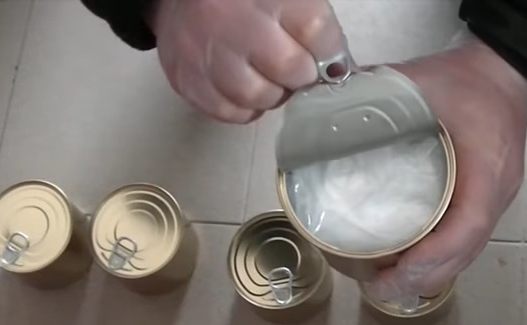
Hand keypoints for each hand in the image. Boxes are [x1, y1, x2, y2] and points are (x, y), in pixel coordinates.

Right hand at [148, 0, 348, 122]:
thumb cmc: (244, 1)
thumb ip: (312, 25)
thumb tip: (341, 68)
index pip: (315, 29)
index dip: (330, 52)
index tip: (330, 59)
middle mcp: (231, 18)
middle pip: (289, 68)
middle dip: (300, 75)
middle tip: (295, 68)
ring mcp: (205, 50)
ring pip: (258, 96)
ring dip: (272, 94)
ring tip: (267, 76)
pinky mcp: (185, 77)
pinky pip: (228, 112)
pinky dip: (244, 107)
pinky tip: (244, 86)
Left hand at [368, 40, 526, 301]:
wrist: (505, 72)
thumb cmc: (465, 79)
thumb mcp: (421, 81)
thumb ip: (373, 92)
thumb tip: (323, 113)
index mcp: (486, 168)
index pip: (467, 227)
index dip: (433, 256)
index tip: (395, 271)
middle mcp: (497, 193)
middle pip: (465, 252)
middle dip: (422, 277)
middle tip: (377, 287)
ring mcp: (497, 200)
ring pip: (467, 253)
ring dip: (430, 274)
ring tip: (387, 283)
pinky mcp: (489, 200)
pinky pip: (467, 242)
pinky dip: (440, 260)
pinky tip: (410, 264)